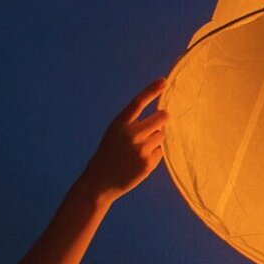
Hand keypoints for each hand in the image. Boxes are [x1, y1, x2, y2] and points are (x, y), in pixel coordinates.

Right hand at [78, 78, 168, 202]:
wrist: (99, 182)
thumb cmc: (109, 154)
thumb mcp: (114, 134)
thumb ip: (133, 124)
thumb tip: (162, 117)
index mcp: (119, 124)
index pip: (138, 102)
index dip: (151, 90)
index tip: (163, 81)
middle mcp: (131, 134)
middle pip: (161, 118)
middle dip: (162, 119)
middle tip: (160, 121)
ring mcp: (140, 149)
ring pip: (161, 136)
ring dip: (155, 139)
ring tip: (138, 150)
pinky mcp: (148, 163)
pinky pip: (160, 152)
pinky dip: (154, 154)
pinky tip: (139, 161)